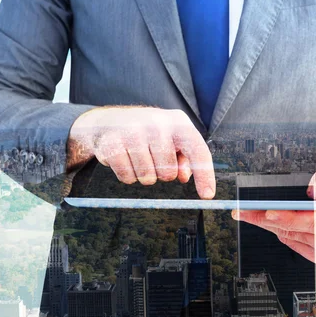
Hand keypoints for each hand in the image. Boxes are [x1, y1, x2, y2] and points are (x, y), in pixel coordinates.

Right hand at [67, 106, 215, 198]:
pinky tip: (124, 159)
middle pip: (168, 173)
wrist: (108, 121)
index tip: (207, 195)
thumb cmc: (148, 133)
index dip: (205, 175)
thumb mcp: (171, 138)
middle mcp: (157, 123)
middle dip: (162, 174)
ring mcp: (133, 132)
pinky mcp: (113, 144)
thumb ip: (184, 157)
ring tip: (137, 158)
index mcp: (177, 121)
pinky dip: (127, 175)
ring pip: (147, 177)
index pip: (197, 150)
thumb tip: (184, 176)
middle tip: (153, 160)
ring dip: (143, 175)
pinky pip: (127, 177)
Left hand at [232, 168, 315, 263]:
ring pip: (291, 236)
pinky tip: (268, 223)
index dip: (290, 218)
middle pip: (298, 230)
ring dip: (267, 225)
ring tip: (248, 214)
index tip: (269, 212)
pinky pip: (292, 244)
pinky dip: (278, 233)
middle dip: (267, 220)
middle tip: (245, 211)